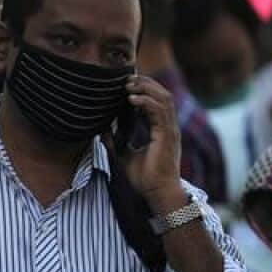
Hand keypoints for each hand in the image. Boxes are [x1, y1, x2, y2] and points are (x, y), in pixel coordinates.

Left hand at [113, 76, 184, 215]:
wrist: (157, 193)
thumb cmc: (144, 178)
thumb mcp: (124, 156)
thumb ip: (115, 142)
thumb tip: (101, 130)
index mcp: (160, 130)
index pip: (156, 102)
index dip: (144, 90)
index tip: (126, 84)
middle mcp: (168, 127)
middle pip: (162, 95)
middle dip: (145, 84)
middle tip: (127, 78)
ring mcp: (170, 130)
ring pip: (164, 99)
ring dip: (146, 89)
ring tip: (128, 85)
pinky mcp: (168, 135)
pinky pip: (159, 112)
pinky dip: (146, 102)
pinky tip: (132, 99)